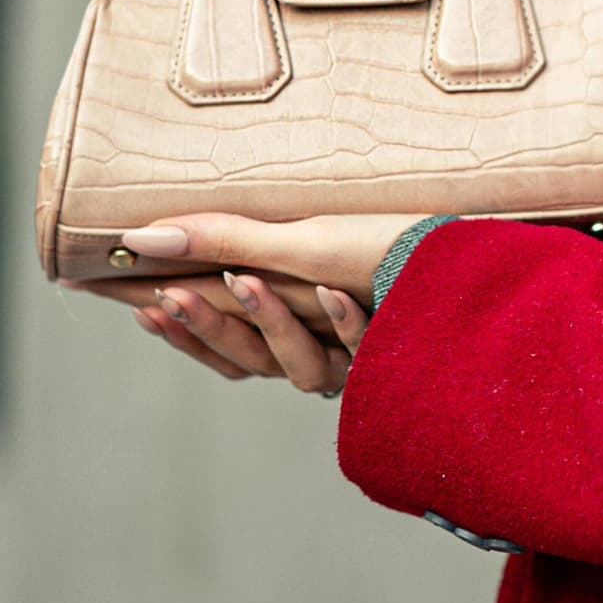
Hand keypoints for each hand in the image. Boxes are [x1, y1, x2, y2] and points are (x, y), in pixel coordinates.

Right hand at [86, 212, 417, 397]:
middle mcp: (320, 352)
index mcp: (291, 329)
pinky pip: (366, 352)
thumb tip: (142, 235)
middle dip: (209, 328)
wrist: (463, 255)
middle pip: (250, 362)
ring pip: (300, 367)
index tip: (139, 304)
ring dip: (271, 324)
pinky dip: (346, 322)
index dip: (179, 332)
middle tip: (171, 296)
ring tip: (251, 282)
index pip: (221, 346)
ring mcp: (357, 359)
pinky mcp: (398, 354)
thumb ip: (224, 240)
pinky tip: (340, 295)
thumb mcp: (295, 236)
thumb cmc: (378, 241)